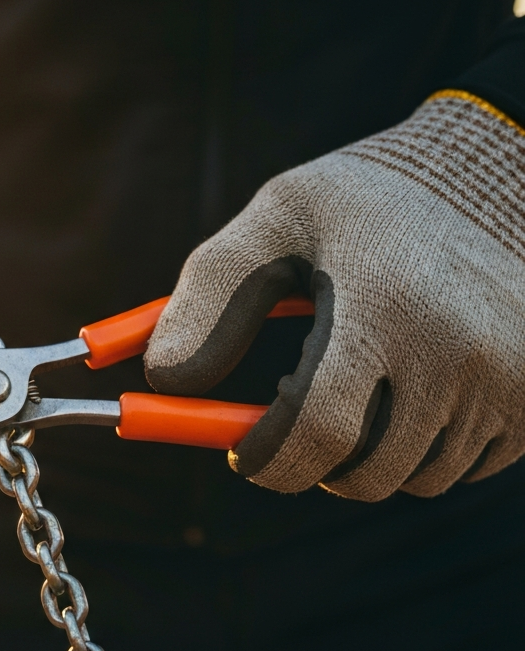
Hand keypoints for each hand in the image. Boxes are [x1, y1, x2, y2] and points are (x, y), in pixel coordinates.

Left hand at [144, 92, 524, 500]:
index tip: (244, 455)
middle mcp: (458, 351)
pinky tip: (418, 388)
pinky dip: (426, 447)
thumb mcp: (277, 220)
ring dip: (371, 453)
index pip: (316, 430)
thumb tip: (161, 376)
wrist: (502, 173)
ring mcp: (512, 380)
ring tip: (363, 385)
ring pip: (414, 477)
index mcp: (386, 305)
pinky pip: (465, 466)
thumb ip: (209, 295)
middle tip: (298, 417)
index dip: (268, 460)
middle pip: (366, 471)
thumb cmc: (368, 202)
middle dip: (314, 461)